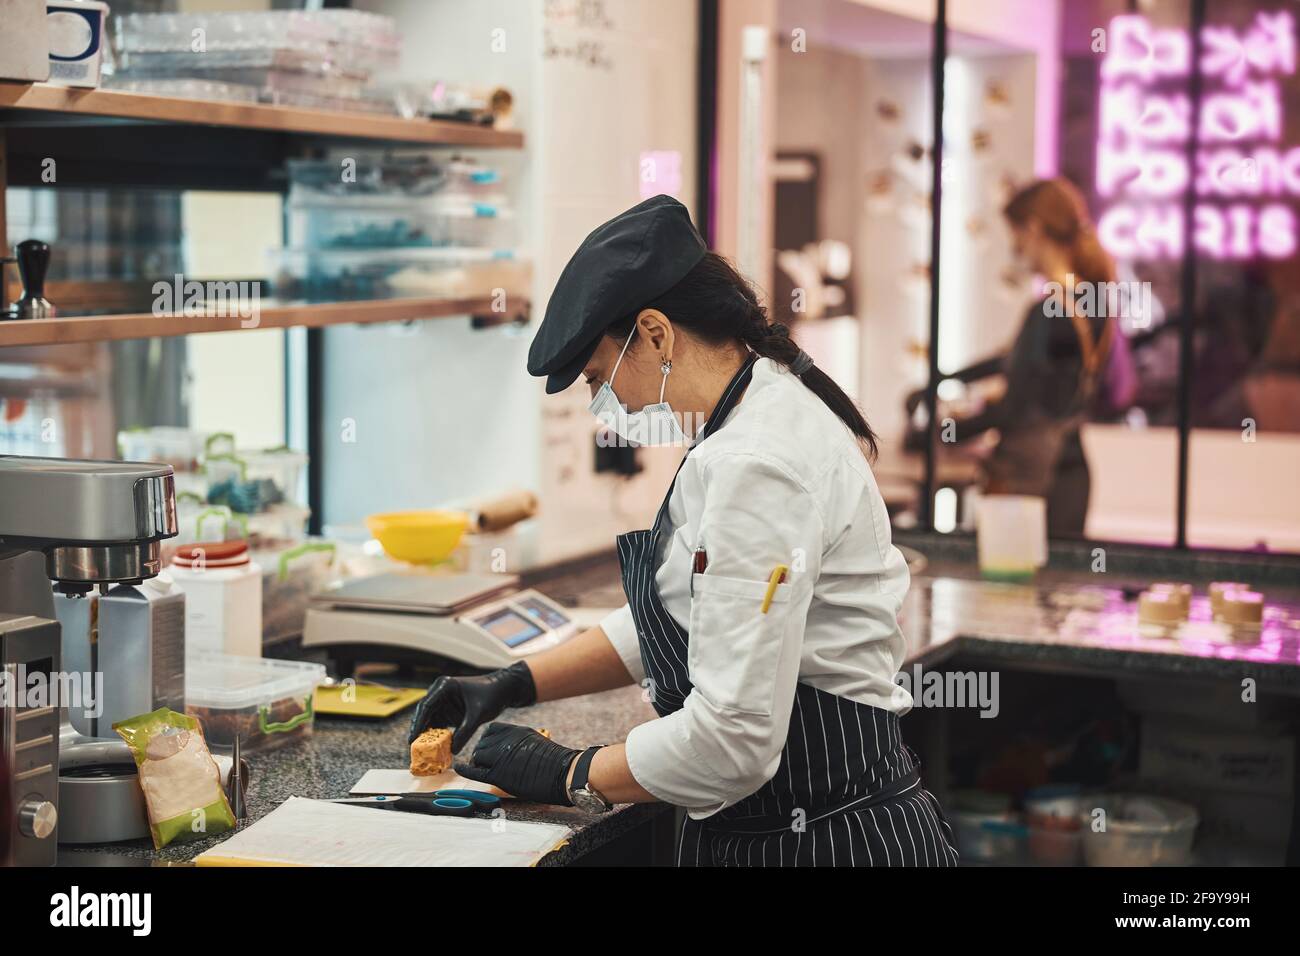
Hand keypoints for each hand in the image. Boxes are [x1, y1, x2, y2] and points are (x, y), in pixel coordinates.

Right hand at [407, 661, 535, 751]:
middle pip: (424, 713)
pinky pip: (439, 723)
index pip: (426, 705)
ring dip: (427, 734)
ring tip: (422, 751)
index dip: (418, 723)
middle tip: (414, 748)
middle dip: (419, 730)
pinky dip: (437, 734)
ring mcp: (444, 701)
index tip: (412, 739)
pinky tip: (435, 747)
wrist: (503, 690)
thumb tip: (452, 750)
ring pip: (430, 719)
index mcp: (445, 686)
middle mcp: (440, 692)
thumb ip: (465, 732)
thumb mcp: (478, 715)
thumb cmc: (491, 695)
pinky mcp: (449, 709)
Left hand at [455, 722, 579, 804]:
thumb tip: (508, 749)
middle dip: (482, 753)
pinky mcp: (499, 774)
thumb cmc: (555, 762)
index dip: (487, 740)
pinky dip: (465, 769)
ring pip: (478, 756)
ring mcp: (501, 757)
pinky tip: (459, 767)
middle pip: (482, 744)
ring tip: (487, 769)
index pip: (491, 730)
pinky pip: (475, 771)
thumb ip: (519, 742)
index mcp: (516, 731)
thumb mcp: (535, 741)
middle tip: (487, 763)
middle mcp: (506, 741)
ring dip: (479, 763)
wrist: (564, 773)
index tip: (489, 748)